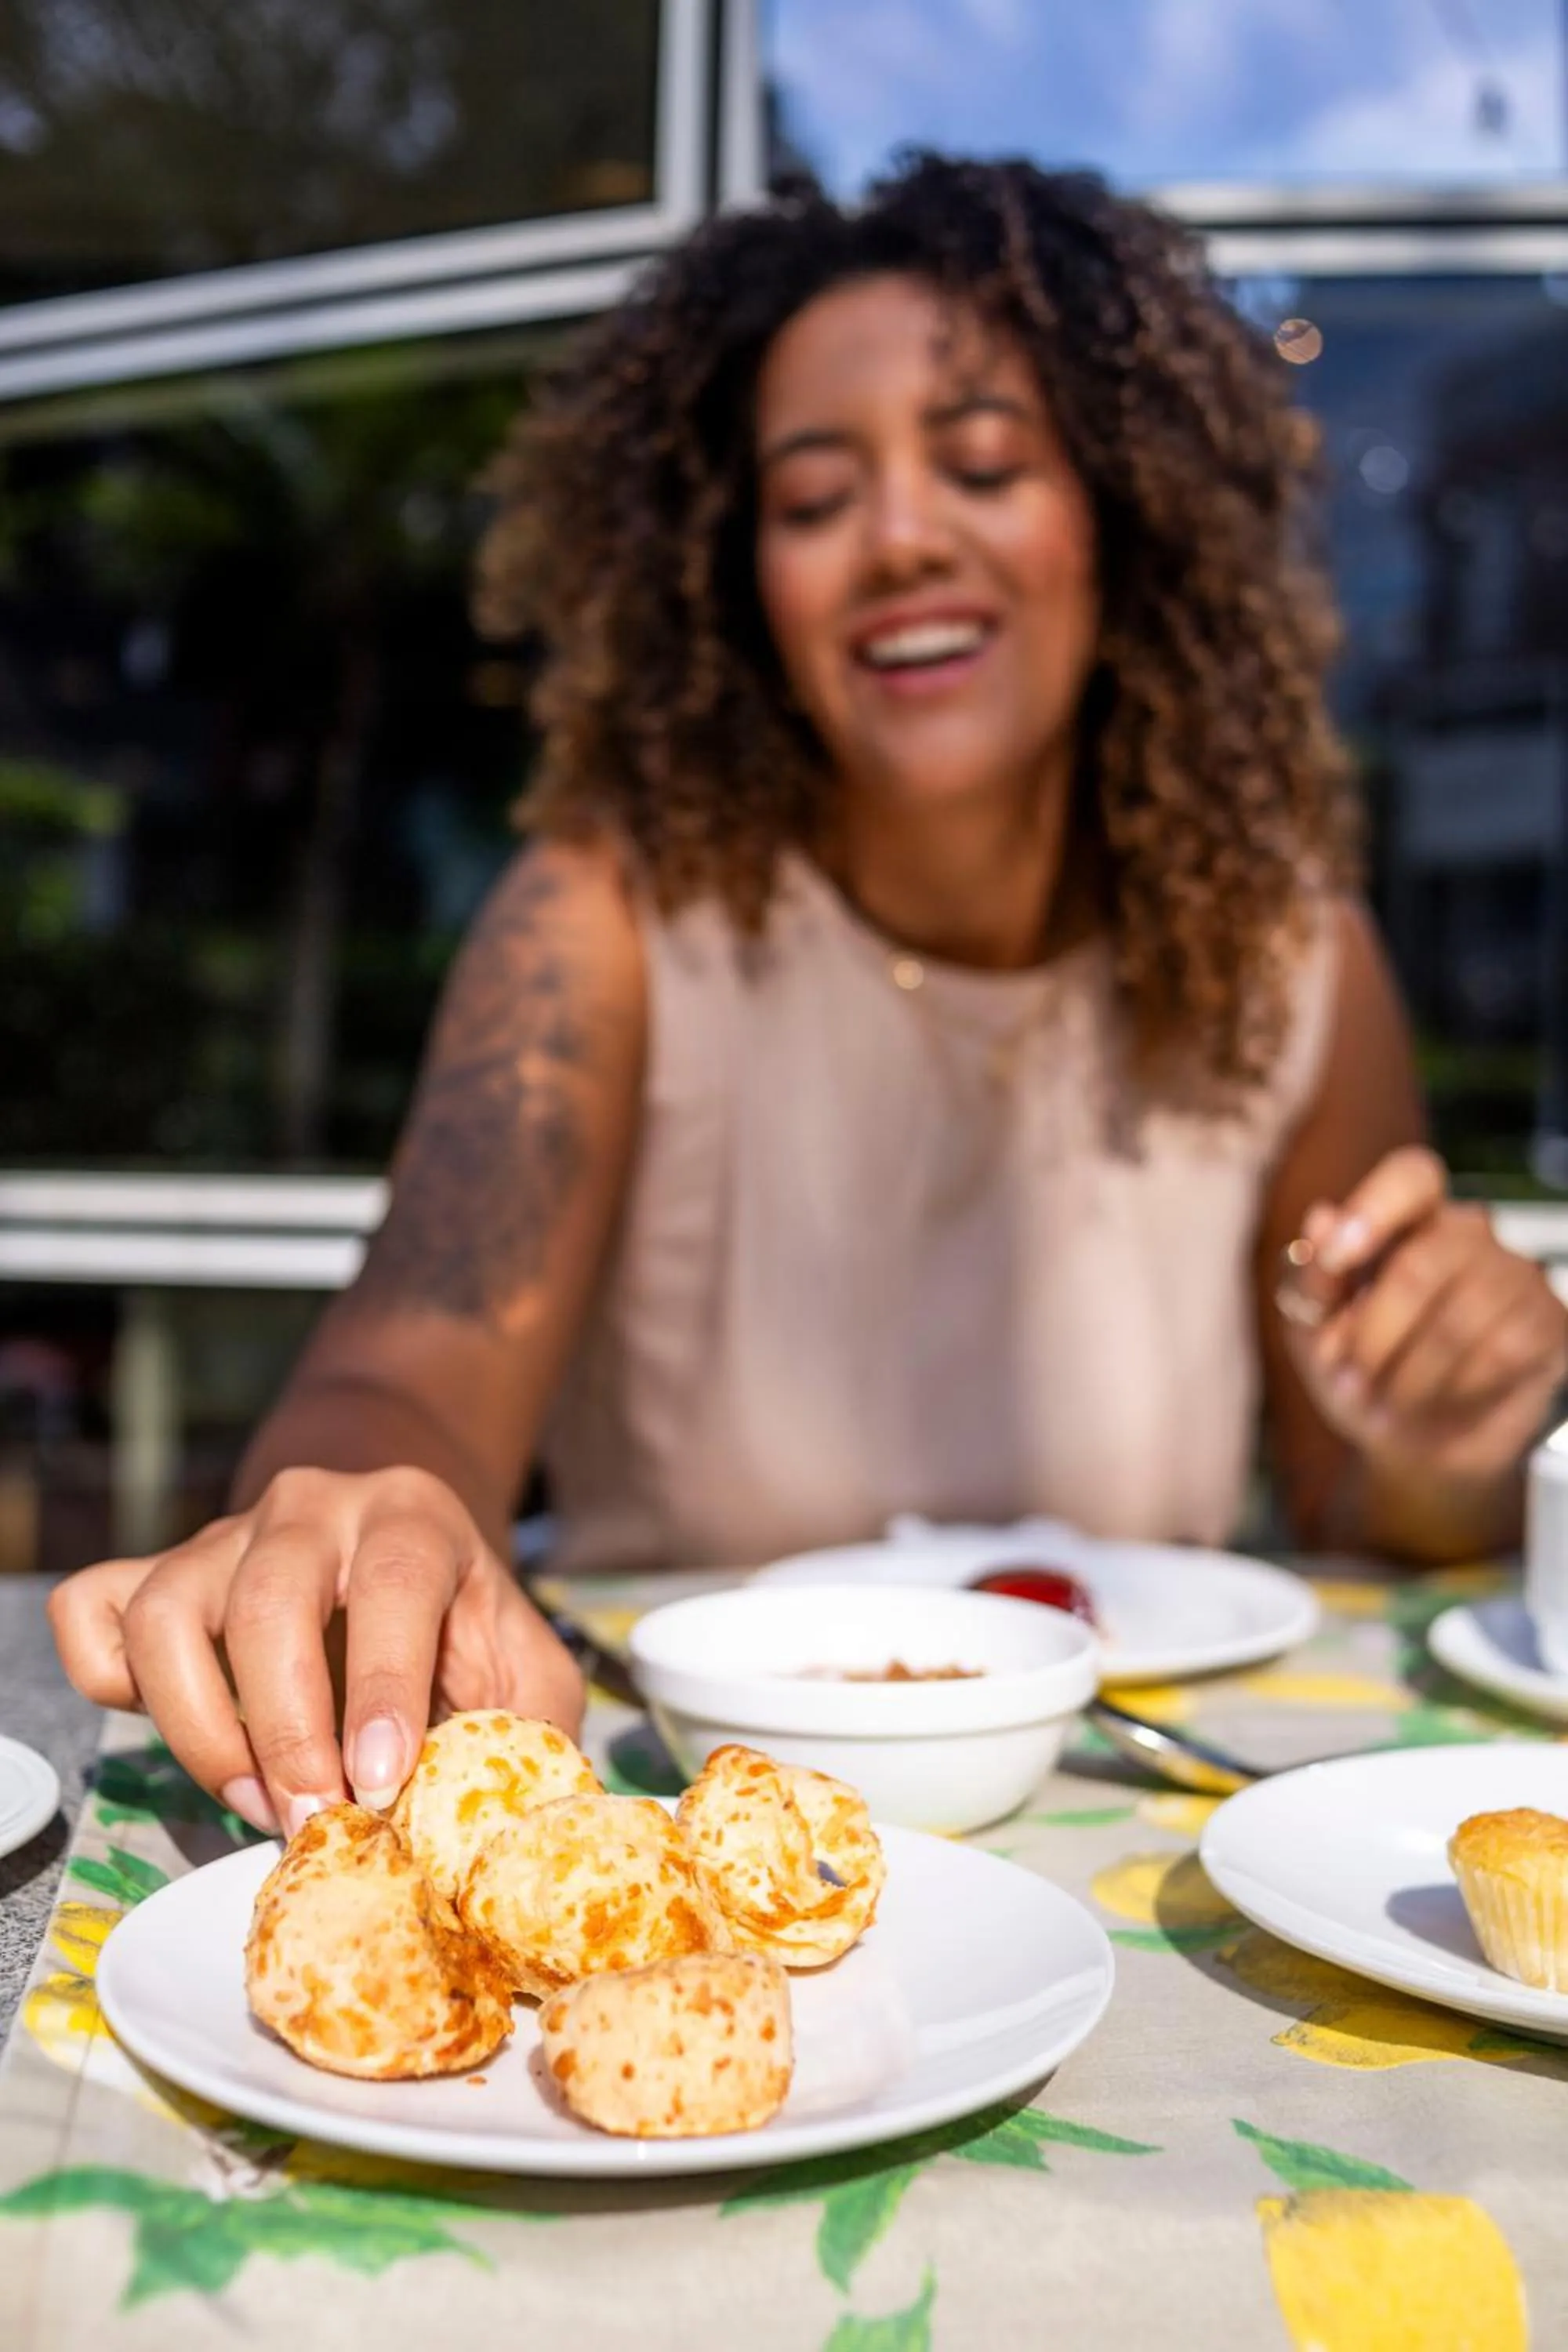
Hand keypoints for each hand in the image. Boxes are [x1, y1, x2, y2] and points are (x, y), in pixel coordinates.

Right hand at [48, 1466, 584, 1836]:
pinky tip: (182, 1730)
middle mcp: (311, 1509)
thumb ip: (530, 1729)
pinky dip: (111, 1681)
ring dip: (204, 1729)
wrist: (400, 1551)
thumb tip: (509, 1822)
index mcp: (413, 1518)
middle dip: (287, 1732)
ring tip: (260, 1799)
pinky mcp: (158, 1571)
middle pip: (269, 1603)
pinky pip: (95, 1615)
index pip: (394, 1585)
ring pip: (167, 1613)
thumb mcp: (525, 1665)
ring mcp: (223, 1536)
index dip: (382, 1687)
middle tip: (311, 1821)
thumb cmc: (463, 1628)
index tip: (379, 1784)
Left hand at [1277, 1146, 1567, 1488]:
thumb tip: (1320, 1217)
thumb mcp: (1314, 1330)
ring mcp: (1517, 1276)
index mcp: (1411, 1219)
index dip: (1373, 1208)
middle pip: (1422, 1262)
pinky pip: (1502, 1353)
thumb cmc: (1360, 1372)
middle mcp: (1470, 1235)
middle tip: (1347, 1381)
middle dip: (1373, 1336)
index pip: (1413, 1175)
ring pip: (1459, 1319)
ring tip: (1384, 1408)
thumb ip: (1312, 1278)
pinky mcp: (1549, 1323)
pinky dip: (1455, 1392)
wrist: (1410, 1443)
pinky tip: (1439, 1404)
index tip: (1334, 1259)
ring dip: (1410, 1377)